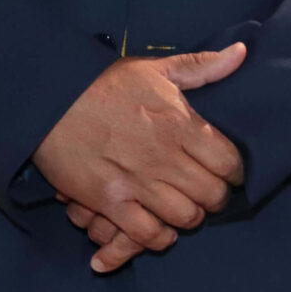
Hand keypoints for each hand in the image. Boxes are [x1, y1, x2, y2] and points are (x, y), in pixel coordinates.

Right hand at [36, 45, 247, 272]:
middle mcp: (164, 155)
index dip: (236, 173)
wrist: (49, 99)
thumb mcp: (156, 68)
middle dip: (216, 198)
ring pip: (185, 217)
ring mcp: (137, 181)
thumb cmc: (104, 83)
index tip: (231, 174)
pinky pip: (146, 234)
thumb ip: (202, 66)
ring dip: (190, 218)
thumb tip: (241, 53)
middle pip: (212, 194)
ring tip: (186, 210)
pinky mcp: (109, 201)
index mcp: (180, 123)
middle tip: (209, 194)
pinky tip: (160, 229)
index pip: (229, 162)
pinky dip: (159, 238)